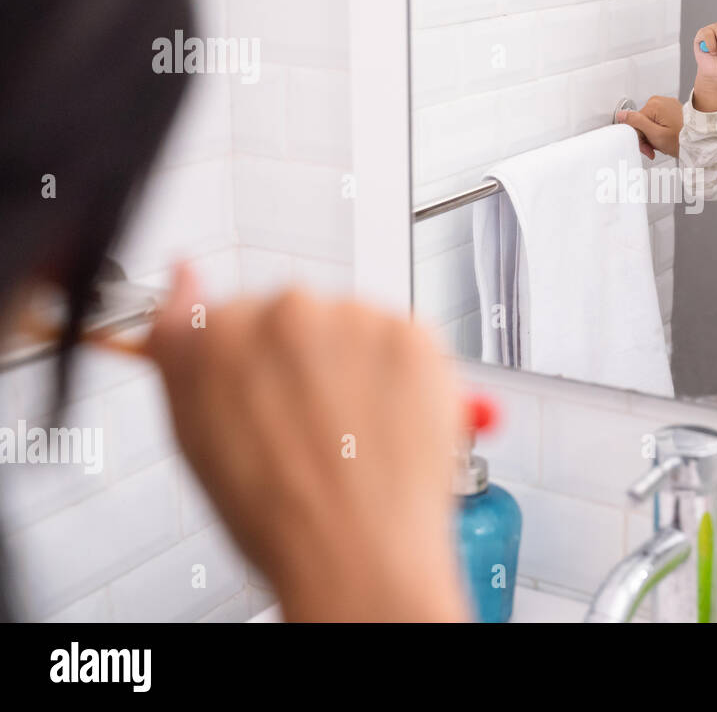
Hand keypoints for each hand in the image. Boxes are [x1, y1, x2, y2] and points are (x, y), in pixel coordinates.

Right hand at [144, 263, 470, 621]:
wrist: (356, 556)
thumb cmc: (277, 515)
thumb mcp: (195, 434)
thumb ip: (182, 348)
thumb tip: (182, 282)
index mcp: (217, 333)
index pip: (232, 317)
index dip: (252, 367)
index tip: (266, 396)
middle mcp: (286, 311)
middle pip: (297, 319)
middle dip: (307, 363)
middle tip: (315, 430)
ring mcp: (355, 318)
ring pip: (354, 328)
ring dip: (357, 367)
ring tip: (354, 437)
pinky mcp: (412, 334)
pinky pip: (404, 341)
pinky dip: (403, 377)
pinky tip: (390, 426)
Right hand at [615, 95, 683, 159]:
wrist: (700, 141)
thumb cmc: (681, 139)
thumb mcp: (655, 134)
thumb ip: (636, 123)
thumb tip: (621, 115)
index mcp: (654, 105)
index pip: (634, 122)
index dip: (639, 138)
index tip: (647, 148)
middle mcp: (659, 101)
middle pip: (642, 122)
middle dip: (646, 138)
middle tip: (654, 149)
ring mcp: (666, 104)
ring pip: (649, 123)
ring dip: (652, 136)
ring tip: (662, 144)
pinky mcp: (671, 109)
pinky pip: (658, 121)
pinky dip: (659, 131)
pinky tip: (665, 138)